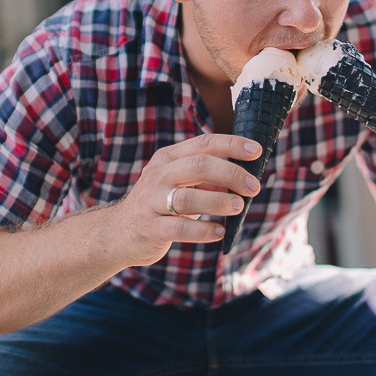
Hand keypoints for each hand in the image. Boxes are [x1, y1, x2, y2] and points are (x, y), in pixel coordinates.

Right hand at [114, 134, 262, 265]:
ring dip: (218, 202)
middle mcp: (158, 175)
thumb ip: (206, 177)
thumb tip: (246, 175)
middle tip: (254, 187)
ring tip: (238, 207)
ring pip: (188, 198)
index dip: (232, 145)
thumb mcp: (178, 183)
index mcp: (168, 159)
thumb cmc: (160, 204)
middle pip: (198, 166)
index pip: (203, 143)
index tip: (256, 150)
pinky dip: (204, 231)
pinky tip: (219, 232)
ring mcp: (152, 202)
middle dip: (231, 174)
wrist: (119, 232)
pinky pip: (180, 229)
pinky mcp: (151, 228)